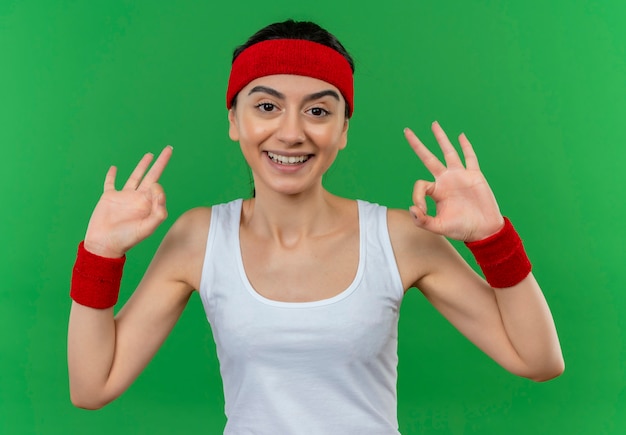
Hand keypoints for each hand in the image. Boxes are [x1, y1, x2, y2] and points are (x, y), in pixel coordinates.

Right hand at [84, 146, 172, 257]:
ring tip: (150, 155)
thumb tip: (159, 193)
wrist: (104, 244)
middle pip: (152, 176)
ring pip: (135, 176)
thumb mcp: (147, 228)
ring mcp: (124, 196)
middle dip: (160, 163)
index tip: (153, 191)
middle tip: (169, 149)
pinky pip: (110, 183)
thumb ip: (158, 213)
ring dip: (142, 165)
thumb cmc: (126, 239)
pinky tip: (114, 167)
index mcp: (148, 204)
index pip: (158, 188)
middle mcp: (138, 198)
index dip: (158, 188)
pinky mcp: (109, 197)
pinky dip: (111, 175)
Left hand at [404, 122, 503, 241]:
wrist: (484, 230)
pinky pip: (470, 157)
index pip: (421, 184)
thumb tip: (411, 208)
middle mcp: (445, 180)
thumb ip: (422, 221)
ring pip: (448, 152)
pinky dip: (466, 146)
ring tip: (433, 124)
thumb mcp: (438, 227)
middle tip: (407, 131)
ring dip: (441, 138)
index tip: (420, 210)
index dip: (417, 196)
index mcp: (436, 191)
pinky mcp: (474, 175)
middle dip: (417, 145)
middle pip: (428, 158)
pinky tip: (460, 136)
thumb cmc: (461, 228)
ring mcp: (459, 176)